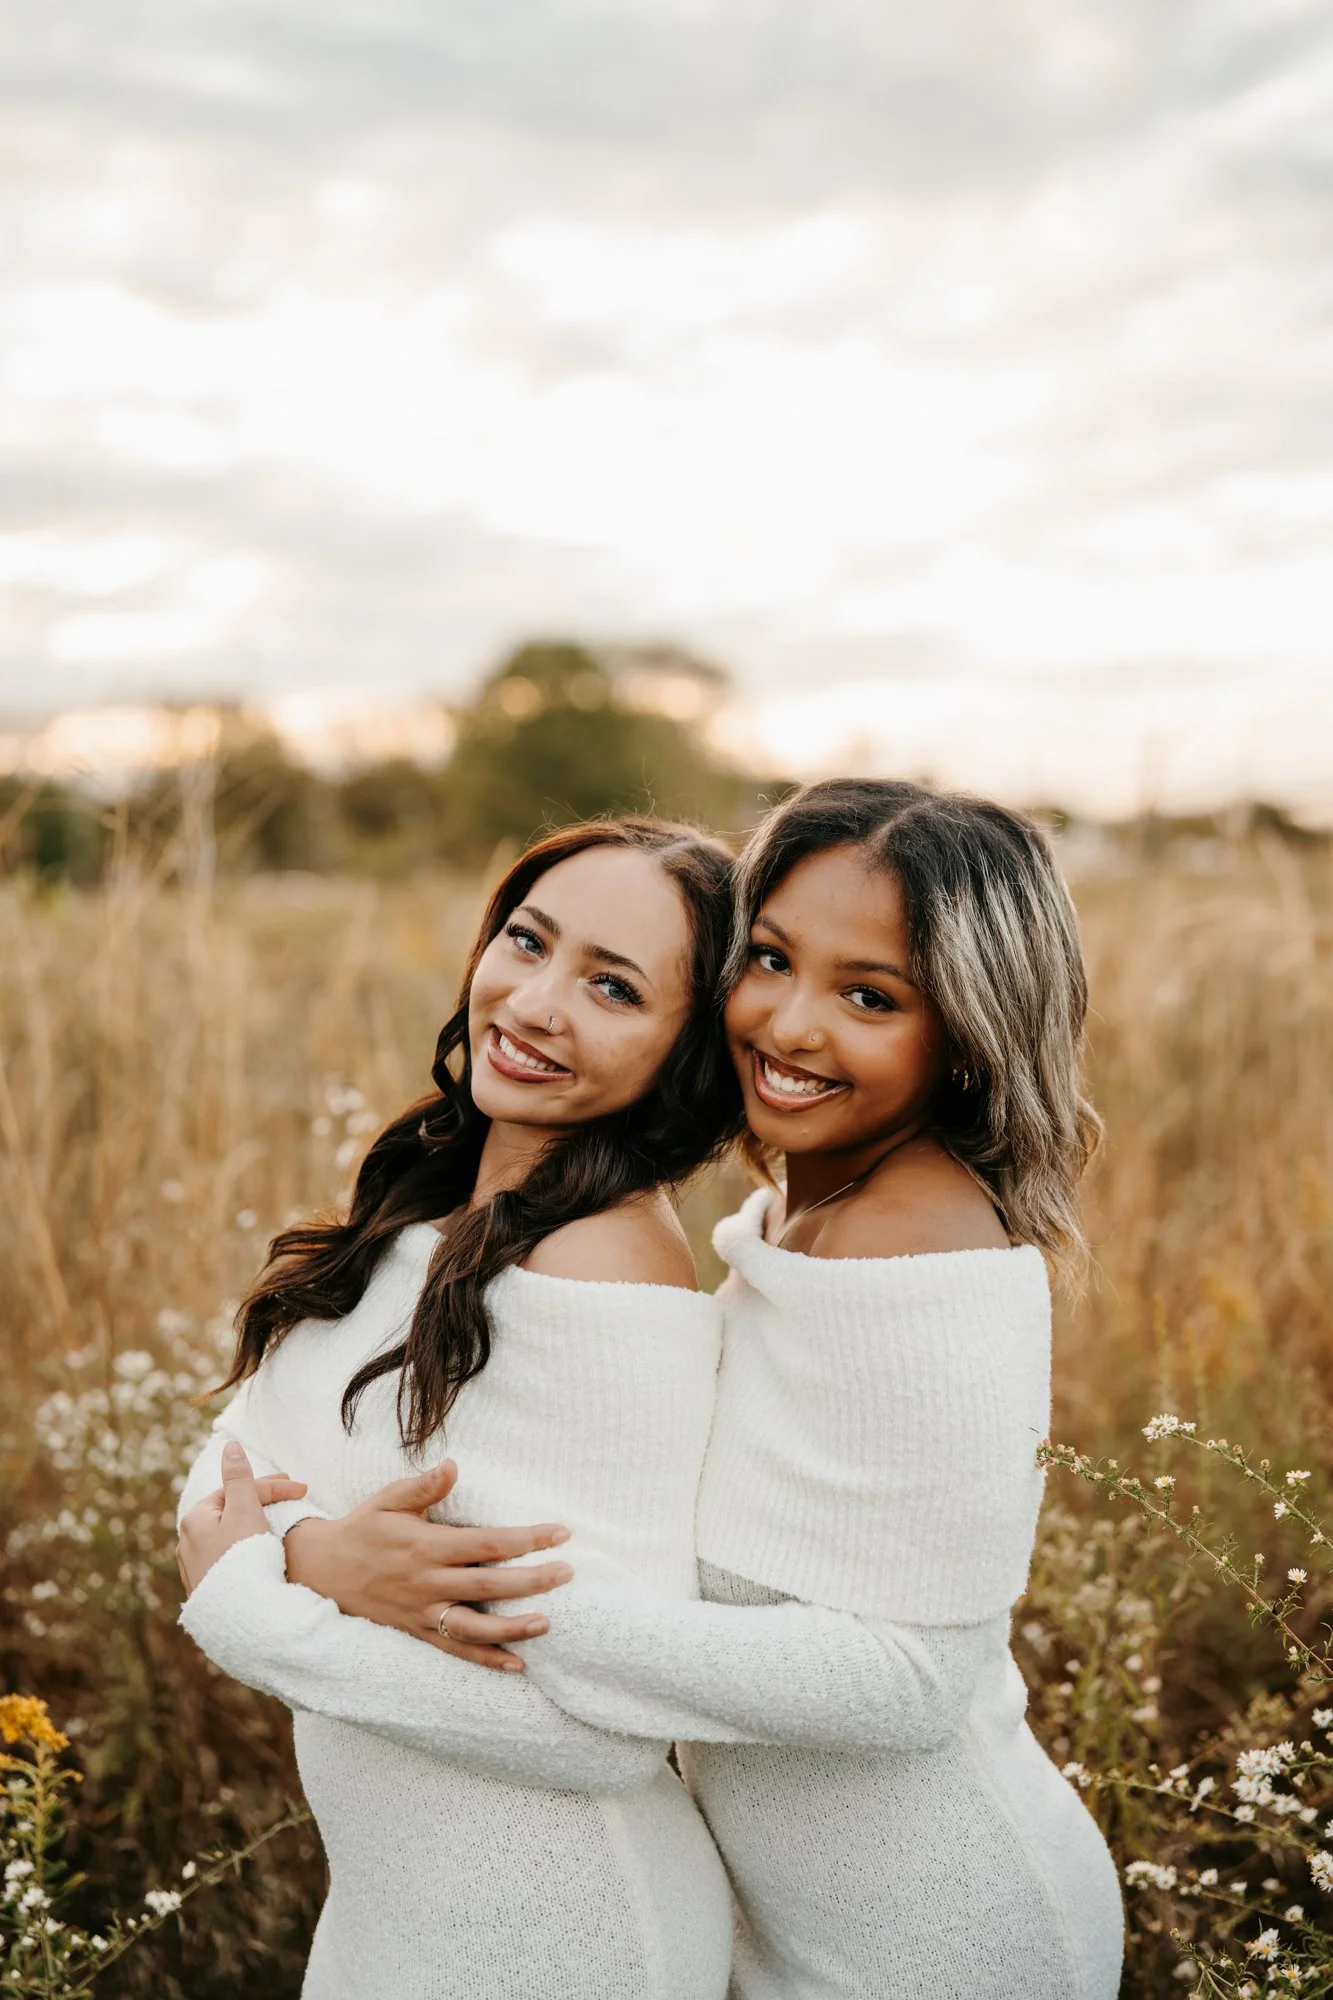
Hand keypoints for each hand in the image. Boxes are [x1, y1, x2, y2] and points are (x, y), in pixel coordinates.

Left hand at [177, 1442, 308, 1594]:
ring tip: (282, 1525)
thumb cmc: (243, 1558)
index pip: (238, 1491)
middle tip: (297, 1498)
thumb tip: (229, 1446)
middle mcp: (188, 1543)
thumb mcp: (245, 1509)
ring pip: (230, 1535)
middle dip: (264, 1503)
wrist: (239, 1615)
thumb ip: (239, 1477)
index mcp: (196, 1519)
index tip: (304, 1489)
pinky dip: (248, 1549)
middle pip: (232, 1511)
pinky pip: (229, 1559)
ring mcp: (196, 1569)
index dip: (273, 1487)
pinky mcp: (207, 1590)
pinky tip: (263, 1555)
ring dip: (256, 1525)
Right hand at [283, 1460, 573, 1672]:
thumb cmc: (362, 1528)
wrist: (319, 1570)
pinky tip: (516, 1664)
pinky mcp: (415, 1632)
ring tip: (548, 1623)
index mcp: (425, 1545)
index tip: (560, 1532)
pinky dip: (485, 1658)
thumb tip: (453, 1465)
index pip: (486, 1543)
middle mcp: (427, 1582)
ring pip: (473, 1625)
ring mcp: (421, 1612)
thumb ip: (424, 1485)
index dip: (525, 1538)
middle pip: (488, 1584)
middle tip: (568, 1573)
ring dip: (512, 1626)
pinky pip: (454, 1649)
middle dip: (531, 1580)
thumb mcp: (388, 1500)